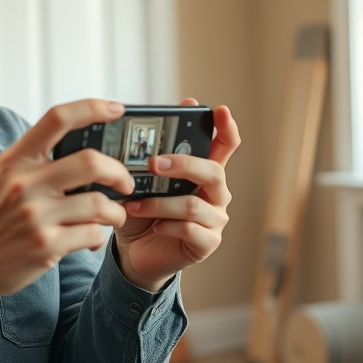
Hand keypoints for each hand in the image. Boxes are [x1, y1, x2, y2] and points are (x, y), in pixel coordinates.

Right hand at [0, 99, 135, 308]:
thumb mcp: (2, 177)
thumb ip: (34, 161)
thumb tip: (83, 146)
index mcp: (15, 160)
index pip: (57, 118)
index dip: (92, 108)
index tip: (116, 109)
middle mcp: (24, 183)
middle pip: (90, 162)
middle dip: (119, 172)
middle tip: (125, 182)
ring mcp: (35, 216)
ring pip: (99, 204)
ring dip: (116, 212)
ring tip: (114, 216)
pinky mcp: (45, 246)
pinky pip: (92, 234)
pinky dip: (98, 237)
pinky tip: (90, 238)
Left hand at [114, 99, 237, 290]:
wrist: (135, 252)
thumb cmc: (143, 212)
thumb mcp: (144, 182)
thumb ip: (153, 157)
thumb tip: (146, 127)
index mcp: (204, 173)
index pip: (225, 146)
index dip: (226, 128)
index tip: (221, 110)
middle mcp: (216, 194)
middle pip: (213, 171)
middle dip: (182, 165)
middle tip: (154, 163)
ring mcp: (215, 219)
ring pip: (193, 204)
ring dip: (160, 202)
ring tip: (135, 203)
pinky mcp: (207, 243)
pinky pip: (189, 229)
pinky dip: (166, 225)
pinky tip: (152, 225)